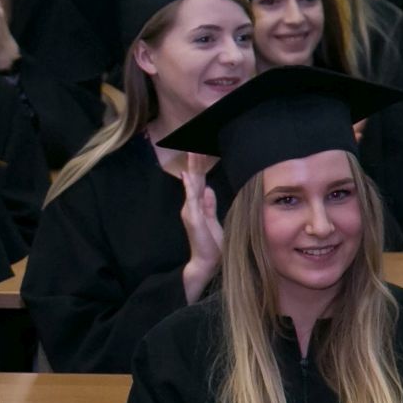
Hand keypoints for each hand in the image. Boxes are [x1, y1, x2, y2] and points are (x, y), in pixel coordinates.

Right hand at [179, 153, 223, 302]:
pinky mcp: (192, 217)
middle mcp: (190, 205)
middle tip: (195, 141)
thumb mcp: (213, 219)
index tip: (200, 148)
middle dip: (195, 160)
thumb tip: (207, 188)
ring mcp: (190, 210)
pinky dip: (189, 185)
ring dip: (193, 167)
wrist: (208, 261)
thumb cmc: (212, 244)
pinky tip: (188, 175)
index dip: (199, 165)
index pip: (197, 180)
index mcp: (196, 205)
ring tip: (193, 150)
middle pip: (193, 178)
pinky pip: (191, 197)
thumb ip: (208, 204)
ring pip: (191, 184)